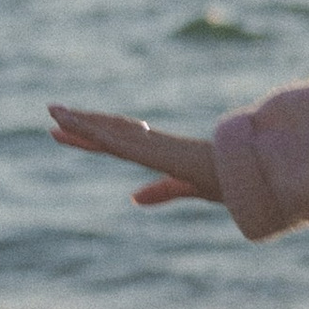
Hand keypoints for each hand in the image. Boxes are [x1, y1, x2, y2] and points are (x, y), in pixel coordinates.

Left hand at [47, 106, 222, 206]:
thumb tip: (133, 197)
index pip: (119, 140)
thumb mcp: (189, 188)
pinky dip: (96, 133)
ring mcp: (155, 146)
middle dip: (82, 122)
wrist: (255, 176)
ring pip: (111, 133)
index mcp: (160, 151)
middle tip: (52, 110)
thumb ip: (163, 191)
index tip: (67, 128)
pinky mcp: (158, 153)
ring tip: (54, 113)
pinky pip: (120, 143)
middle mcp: (154, 144)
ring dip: (82, 123)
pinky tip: (76, 127)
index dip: (93, 133)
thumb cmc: (232, 180)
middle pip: (111, 130)